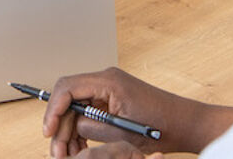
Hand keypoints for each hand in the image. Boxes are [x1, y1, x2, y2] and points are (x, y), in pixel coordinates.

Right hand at [45, 68, 178, 158]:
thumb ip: (91, 126)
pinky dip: (82, 131)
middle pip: (69, 100)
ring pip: (76, 110)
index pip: (67, 87)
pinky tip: (82, 148)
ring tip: (70, 154)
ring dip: (70, 132)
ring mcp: (108, 90)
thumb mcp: (121, 132)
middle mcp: (106, 81)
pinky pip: (88, 113)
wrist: (184, 124)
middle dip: (60, 127)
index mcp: (108, 81)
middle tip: (58, 152)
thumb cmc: (161, 125)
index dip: (54, 110)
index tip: (48, 131)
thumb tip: (70, 126)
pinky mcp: (111, 100)